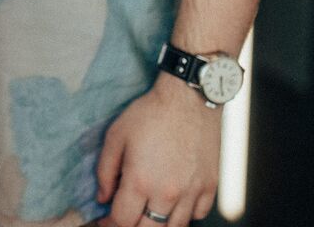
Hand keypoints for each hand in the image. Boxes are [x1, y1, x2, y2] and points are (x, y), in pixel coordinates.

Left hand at [96, 73, 220, 226]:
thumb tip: (102, 198)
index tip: (105, 220)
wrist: (189, 98)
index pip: (122, 220)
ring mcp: (192, 192)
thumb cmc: (150, 113)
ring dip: (157, 225)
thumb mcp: (116, 136)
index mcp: (140, 181)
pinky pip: (198, 216)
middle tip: (125, 217)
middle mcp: (168, 193)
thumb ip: (105, 171)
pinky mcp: (210, 187)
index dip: (109, 224)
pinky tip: (173, 205)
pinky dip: (184, 216)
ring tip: (147, 215)